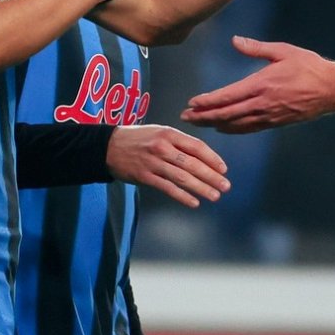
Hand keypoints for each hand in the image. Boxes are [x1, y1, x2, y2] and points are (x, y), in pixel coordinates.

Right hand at [106, 125, 230, 207]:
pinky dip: (182, 196)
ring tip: (215, 196)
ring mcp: (153, 163)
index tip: (223, 169)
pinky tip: (194, 202)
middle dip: (211, 176)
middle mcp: (162, 147)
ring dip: (201, 188)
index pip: (196, 146)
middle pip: (192, 164)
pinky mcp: (145, 177)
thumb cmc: (138, 139)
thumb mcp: (159, 132)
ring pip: (182, 178)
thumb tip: (202, 157)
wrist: (109, 147)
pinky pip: (168, 188)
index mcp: (169, 133)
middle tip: (225, 186)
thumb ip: (179, 142)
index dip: (212, 158)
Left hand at [181, 36, 334, 131]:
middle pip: (226, 114)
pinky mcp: (276, 123)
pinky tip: (224, 128)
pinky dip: (233, 129)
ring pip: (236, 125)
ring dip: (215, 125)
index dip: (207, 102)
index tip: (191, 103)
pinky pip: (249, 128)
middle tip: (185, 118)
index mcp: (261, 84)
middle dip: (204, 117)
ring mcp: (269, 116)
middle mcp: (262, 103)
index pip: (227, 96)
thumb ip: (256, 48)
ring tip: (200, 124)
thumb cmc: (309, 66)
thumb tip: (235, 41)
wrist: (333, 89)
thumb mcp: (283, 51)